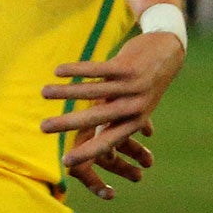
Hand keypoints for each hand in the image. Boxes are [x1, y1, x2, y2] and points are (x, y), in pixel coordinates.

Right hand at [40, 30, 185, 196]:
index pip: (107, 140)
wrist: (169, 52)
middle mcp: (134, 105)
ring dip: (65, 92)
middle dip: (67, 123)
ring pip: (92, 90)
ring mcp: (132, 85)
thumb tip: (110, 156)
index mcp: (135, 120)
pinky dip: (76, 70)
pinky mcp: (127, 65)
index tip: (65, 160)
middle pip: (96, 117)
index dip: (87, 151)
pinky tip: (57, 71)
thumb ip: (122, 127)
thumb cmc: (147, 84)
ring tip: (43, 93)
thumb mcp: (140, 108)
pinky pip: (97, 69)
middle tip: (43, 127)